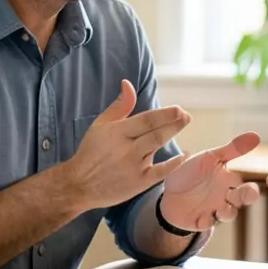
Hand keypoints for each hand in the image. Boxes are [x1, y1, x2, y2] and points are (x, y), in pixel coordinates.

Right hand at [63, 80, 189, 208]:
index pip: (146, 120)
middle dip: (175, 123)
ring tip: (184, 124)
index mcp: (118, 132)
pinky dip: (174, 163)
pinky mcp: (139, 183)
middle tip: (187, 116)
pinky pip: (161, 172)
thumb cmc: (91, 152)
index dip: (165, 114)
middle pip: (156, 134)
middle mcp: (127, 149)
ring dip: (173, 135)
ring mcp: (134, 167)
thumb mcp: (100, 125)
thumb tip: (128, 83)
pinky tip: (183, 155)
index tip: (178, 109)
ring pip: (157, 148)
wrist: (80, 184)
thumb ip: (120, 106)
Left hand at [159, 132, 261, 230]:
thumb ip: (231, 149)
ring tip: (221, 209)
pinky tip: (201, 218)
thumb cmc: (191, 173)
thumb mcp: (209, 158)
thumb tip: (257, 135)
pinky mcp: (201, 220)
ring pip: (229, 213)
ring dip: (228, 212)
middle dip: (247, 197)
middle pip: (242, 198)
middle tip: (250, 194)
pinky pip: (207, 224)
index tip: (253, 184)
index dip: (251, 186)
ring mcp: (214, 209)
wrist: (167, 191)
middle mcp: (225, 195)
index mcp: (227, 179)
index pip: (244, 182)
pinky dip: (206, 222)